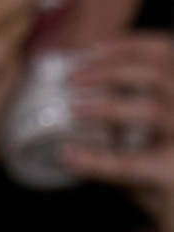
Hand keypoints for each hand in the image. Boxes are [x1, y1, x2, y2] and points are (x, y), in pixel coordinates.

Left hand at [63, 33, 173, 231]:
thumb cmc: (166, 187)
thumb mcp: (145, 151)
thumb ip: (118, 134)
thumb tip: (71, 119)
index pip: (168, 53)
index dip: (132, 44)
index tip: (94, 48)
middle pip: (159, 72)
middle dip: (112, 68)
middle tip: (73, 77)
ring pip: (150, 109)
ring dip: (107, 106)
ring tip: (74, 108)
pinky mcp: (171, 173)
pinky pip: (129, 164)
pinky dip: (95, 160)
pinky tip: (69, 156)